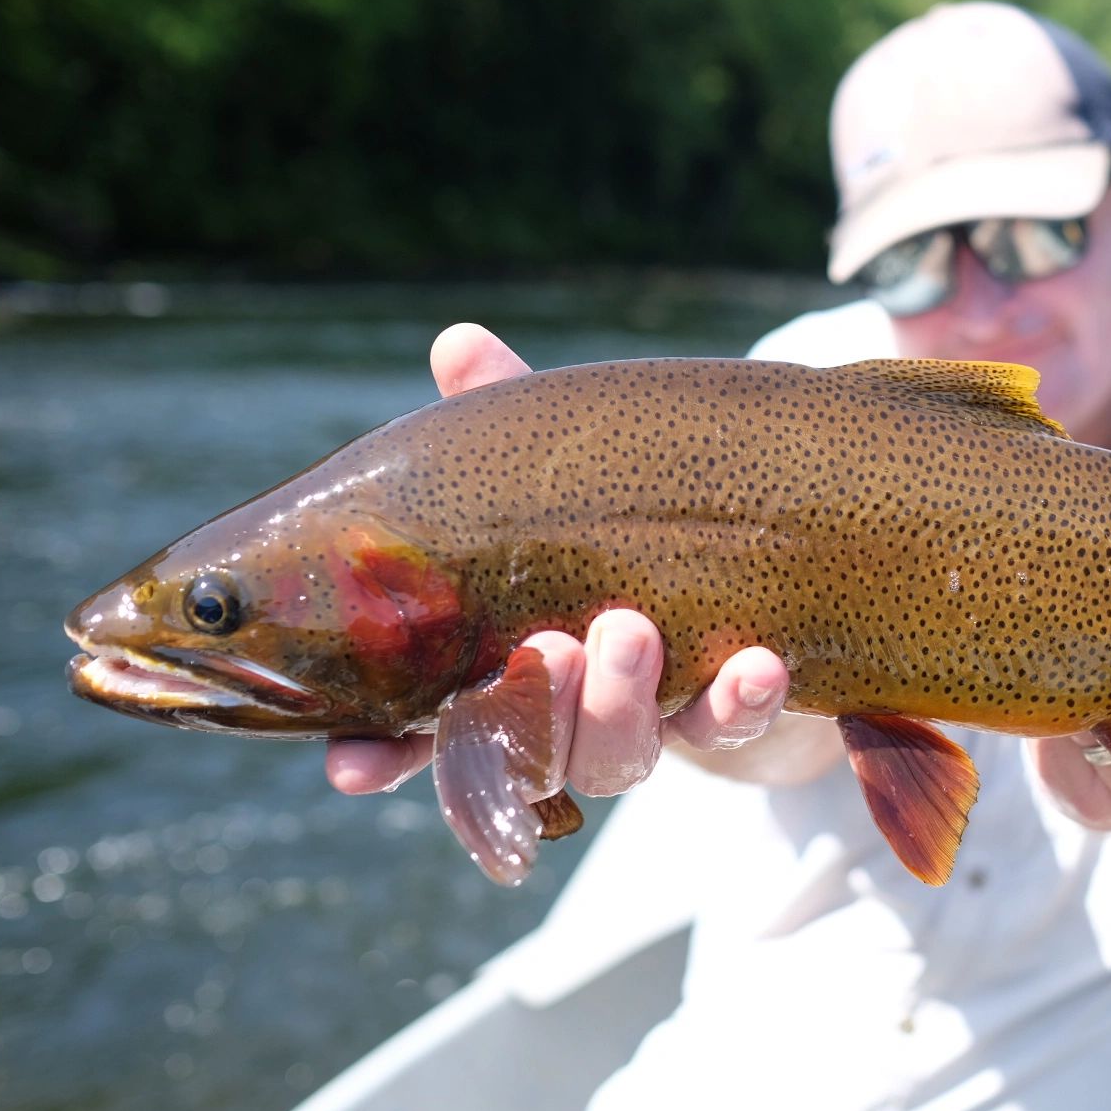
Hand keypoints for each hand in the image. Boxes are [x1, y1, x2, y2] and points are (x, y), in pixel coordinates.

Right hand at [325, 324, 791, 797]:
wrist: (755, 564)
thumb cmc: (616, 516)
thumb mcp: (558, 468)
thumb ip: (505, 422)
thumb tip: (461, 342)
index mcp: (500, 663)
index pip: (424, 728)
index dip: (382, 755)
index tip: (352, 767)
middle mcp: (567, 713)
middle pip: (535, 749)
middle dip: (542, 706)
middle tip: (555, 644)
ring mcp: (647, 722)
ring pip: (621, 756)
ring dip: (624, 704)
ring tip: (635, 632)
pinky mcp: (729, 718)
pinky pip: (732, 727)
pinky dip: (741, 701)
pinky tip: (757, 666)